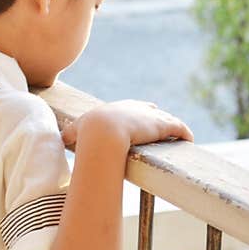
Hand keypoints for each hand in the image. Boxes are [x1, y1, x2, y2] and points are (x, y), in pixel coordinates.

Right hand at [60, 100, 193, 147]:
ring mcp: (149, 116)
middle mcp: (135, 108)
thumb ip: (68, 135)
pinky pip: (179, 128)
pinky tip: (190, 141)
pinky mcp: (162, 125)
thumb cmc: (87, 134)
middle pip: (149, 110)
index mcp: (116, 109)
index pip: (129, 108)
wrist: (102, 132)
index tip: (138, 119)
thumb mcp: (74, 133)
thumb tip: (58, 139)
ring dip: (172, 127)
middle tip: (160, 124)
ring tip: (179, 137)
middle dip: (155, 116)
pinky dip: (185, 134)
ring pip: (166, 119)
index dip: (135, 114)